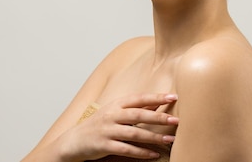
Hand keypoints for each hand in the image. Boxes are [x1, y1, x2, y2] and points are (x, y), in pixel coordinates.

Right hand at [59, 93, 178, 160]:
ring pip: (134, 133)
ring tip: (170, 139)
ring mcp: (107, 130)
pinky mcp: (104, 145)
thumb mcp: (115, 112)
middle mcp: (112, 115)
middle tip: (176, 120)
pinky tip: (154, 154)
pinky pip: (126, 149)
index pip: (139, 98)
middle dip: (159, 117)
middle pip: (138, 115)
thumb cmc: (99, 124)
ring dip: (154, 137)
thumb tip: (156, 105)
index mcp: (115, 104)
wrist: (75, 140)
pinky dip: (142, 152)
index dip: (156, 97)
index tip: (172, 97)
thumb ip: (135, 109)